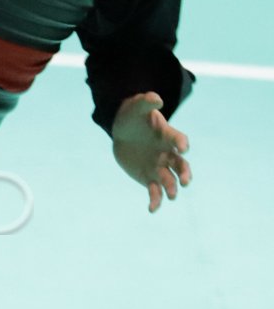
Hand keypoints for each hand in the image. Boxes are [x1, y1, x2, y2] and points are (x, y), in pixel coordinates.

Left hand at [111, 92, 191, 212]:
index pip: (178, 139)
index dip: (181, 142)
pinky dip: (155, 200)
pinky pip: (155, 191)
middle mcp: (168, 153)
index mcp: (167, 136)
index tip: (183, 146)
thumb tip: (155, 98)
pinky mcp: (149, 178)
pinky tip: (152, 209)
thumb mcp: (137, 107)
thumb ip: (146, 102)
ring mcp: (160, 167)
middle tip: (186, 181)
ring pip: (170, 180)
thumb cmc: (134, 117)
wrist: (124, 132)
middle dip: (184, 172)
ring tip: (172, 196)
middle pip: (181, 164)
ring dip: (172, 188)